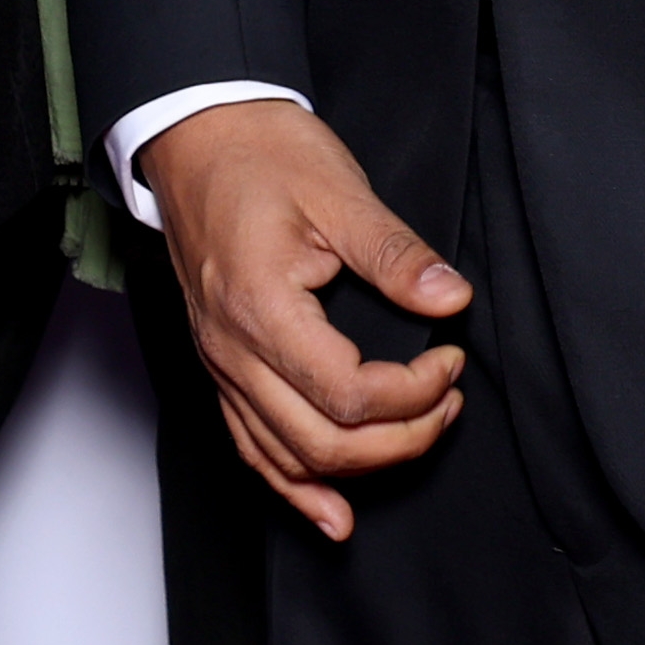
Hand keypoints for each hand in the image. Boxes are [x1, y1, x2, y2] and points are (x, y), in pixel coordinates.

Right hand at [140, 100, 473, 537]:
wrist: (194, 134)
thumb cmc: (258, 154)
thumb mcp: (339, 190)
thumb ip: (396, 254)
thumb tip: (450, 299)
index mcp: (261, 307)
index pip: (348, 394)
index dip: (415, 393)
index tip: (451, 360)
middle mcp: (232, 347)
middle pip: (320, 443)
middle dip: (400, 439)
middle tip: (447, 403)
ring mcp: (219, 360)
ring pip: (284, 457)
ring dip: (355, 470)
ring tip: (413, 443)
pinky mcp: (218, 361)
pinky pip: (249, 444)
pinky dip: (291, 486)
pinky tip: (328, 510)